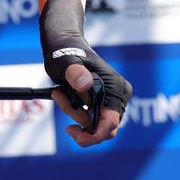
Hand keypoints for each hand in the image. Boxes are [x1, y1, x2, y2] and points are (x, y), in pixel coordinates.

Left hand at [40, 0, 131, 147]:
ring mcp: (113, 98)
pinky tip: (64, 94)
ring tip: (60, 93)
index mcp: (115, 87)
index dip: (94, 135)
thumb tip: (85, 84)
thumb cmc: (64, 51)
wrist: (64, 44)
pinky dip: (76, 110)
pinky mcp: (105, 101)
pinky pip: (92, 118)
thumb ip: (75, 73)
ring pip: (95, 124)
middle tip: (60, 99)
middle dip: (80, 119)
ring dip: (75, 113)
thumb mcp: (65, 62)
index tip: (72, 132)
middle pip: (103, 127)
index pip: (111, 124)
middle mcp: (119, 95)